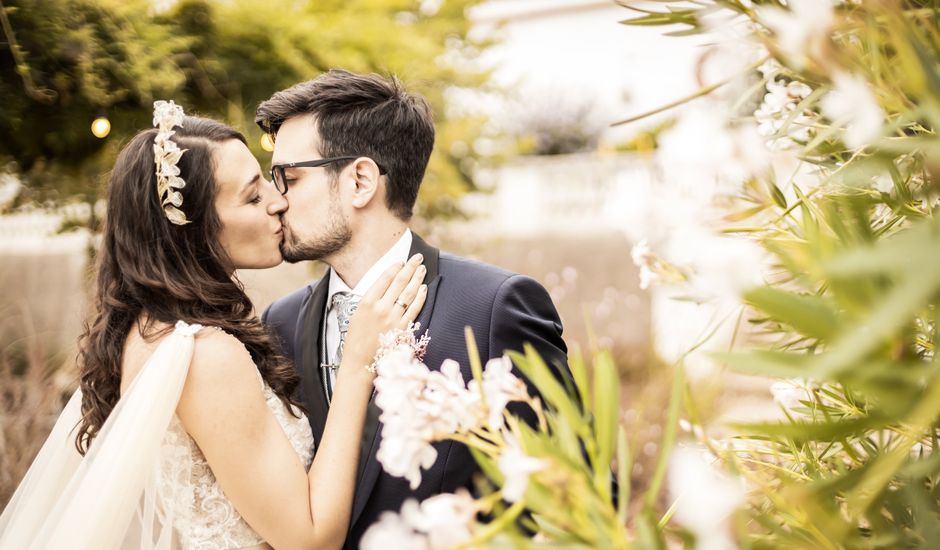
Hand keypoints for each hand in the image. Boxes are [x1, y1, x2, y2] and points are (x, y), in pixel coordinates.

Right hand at [340, 253, 427, 373]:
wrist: (360, 362)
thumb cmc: (356, 337)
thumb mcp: (357, 313)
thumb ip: (371, 298)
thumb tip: (387, 283)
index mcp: (367, 302)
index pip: (384, 279)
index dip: (395, 268)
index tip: (401, 261)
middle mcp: (381, 308)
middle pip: (399, 282)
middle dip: (410, 268)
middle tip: (417, 257)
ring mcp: (393, 319)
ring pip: (409, 293)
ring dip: (417, 279)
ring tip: (422, 268)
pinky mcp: (402, 329)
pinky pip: (414, 309)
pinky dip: (420, 297)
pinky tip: (424, 288)